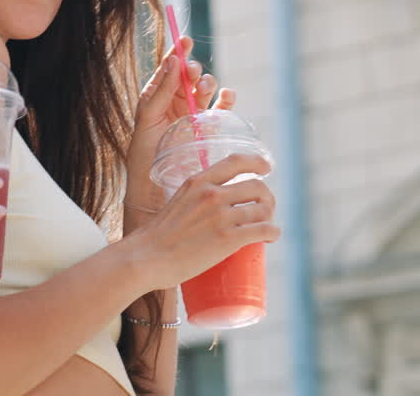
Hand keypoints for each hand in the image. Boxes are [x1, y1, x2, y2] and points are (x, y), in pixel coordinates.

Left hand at [127, 37, 232, 178]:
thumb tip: (172, 60)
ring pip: (205, 89)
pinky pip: (221, 109)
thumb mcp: (147, 118)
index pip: (169, 68)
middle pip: (189, 76)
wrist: (155, 185)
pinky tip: (227, 95)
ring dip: (207, 83)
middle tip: (191, 71)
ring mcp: (194, 113)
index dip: (177, 52)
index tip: (184, 39)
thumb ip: (159, 92)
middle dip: (192, 69)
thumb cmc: (144, 152)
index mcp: (157, 95)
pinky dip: (227, 100)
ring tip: (203, 86)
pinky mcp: (208, 127)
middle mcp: (176, 101)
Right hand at [127, 152, 279, 290]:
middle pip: (257, 186)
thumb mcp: (176, 203)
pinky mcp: (228, 239)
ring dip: (270, 218)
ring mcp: (220, 216)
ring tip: (266, 227)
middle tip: (264, 210)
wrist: (146, 258)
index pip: (236, 161)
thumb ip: (195, 199)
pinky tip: (271, 237)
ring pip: (264, 209)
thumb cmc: (156, 237)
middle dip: (267, 198)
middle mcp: (211, 194)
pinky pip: (265, 230)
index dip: (256, 162)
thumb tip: (211, 208)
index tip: (265, 168)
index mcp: (197, 182)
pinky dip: (274, 233)